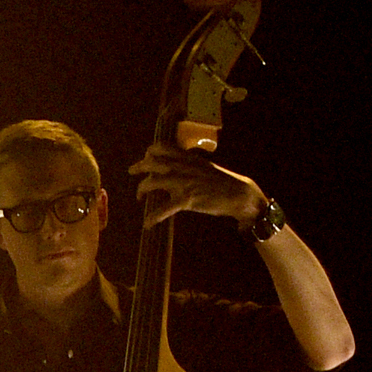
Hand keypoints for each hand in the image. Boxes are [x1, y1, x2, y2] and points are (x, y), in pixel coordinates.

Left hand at [129, 143, 263, 229]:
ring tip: (139, 198)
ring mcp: (183, 182)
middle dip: (139, 167)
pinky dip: (152, 217)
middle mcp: (182, 167)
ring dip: (141, 191)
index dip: (150, 151)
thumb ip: (188, 164)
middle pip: (152, 163)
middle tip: (132, 172)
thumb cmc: (221, 182)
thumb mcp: (203, 166)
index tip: (146, 158)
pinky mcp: (186, 199)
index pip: (162, 147)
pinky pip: (162, 209)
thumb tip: (174, 166)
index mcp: (187, 158)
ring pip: (151, 183)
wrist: (238, 194)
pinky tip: (147, 224)